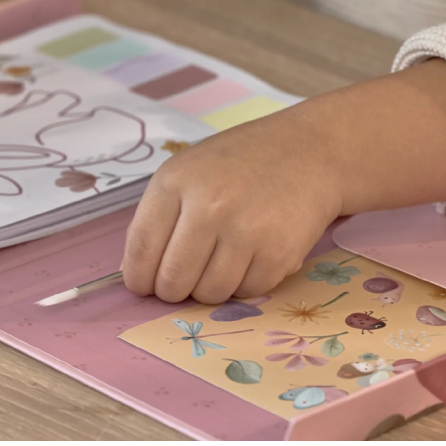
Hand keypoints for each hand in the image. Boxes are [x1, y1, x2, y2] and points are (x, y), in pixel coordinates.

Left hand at [122, 107, 341, 303]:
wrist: (311, 151)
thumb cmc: (243, 162)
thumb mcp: (190, 171)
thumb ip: (159, 216)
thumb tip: (135, 273)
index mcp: (176, 181)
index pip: (140, 251)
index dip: (139, 279)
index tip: (146, 284)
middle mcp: (208, 206)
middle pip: (172, 282)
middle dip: (175, 288)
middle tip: (189, 276)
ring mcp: (245, 231)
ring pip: (209, 294)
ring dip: (212, 287)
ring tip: (226, 258)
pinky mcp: (279, 253)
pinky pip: (247, 292)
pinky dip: (247, 282)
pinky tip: (254, 254)